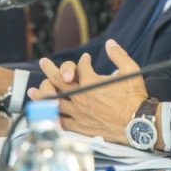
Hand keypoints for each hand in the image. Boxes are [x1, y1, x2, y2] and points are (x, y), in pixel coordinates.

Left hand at [28, 39, 150, 145]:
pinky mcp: (80, 126)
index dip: (83, 61)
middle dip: (50, 69)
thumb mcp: (130, 70)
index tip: (87, 60)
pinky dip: (52, 117)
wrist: (138, 124)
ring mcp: (79, 112)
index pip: (81, 66)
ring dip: (43, 94)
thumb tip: (110, 43)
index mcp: (91, 81)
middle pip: (59, 81)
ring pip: (55, 101)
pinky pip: (61, 121)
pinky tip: (45, 115)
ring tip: (32, 90)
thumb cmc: (135, 97)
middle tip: (43, 62)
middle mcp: (81, 96)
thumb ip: (118, 55)